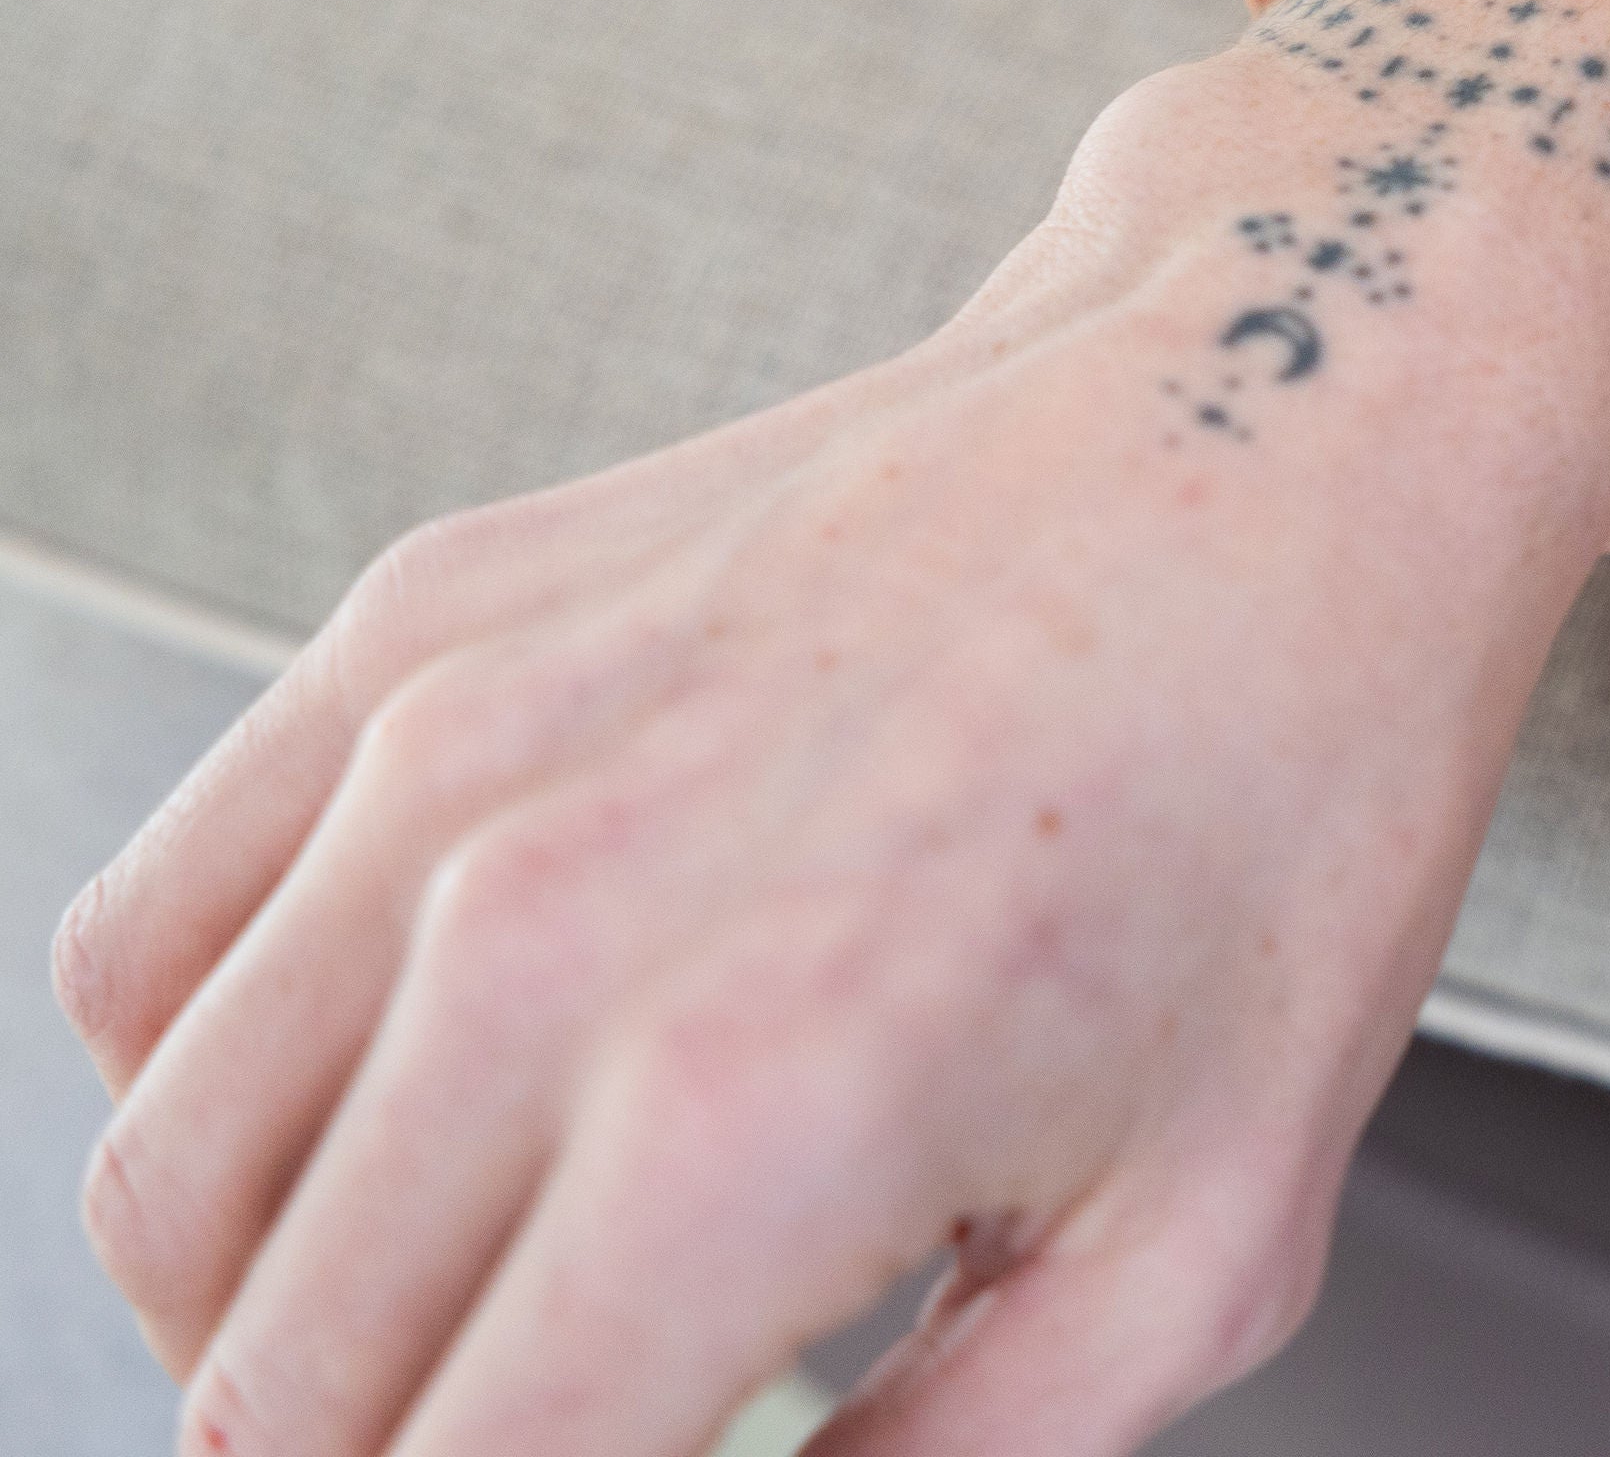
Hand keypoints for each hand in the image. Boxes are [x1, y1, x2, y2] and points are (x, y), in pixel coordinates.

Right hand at [54, 54, 1609, 1456]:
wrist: (1281, 423)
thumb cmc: (1286, 784)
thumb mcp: (1206, 1236)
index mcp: (747, 1113)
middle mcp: (541, 922)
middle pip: (276, 1386)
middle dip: (411, 1456)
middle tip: (591, 1404)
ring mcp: (451, 742)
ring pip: (170, 1180)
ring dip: (286, 1296)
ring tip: (479, 1282)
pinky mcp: (425, 620)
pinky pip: (156, 936)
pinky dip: (218, 1070)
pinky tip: (396, 1068)